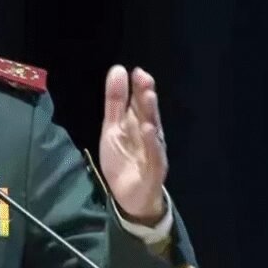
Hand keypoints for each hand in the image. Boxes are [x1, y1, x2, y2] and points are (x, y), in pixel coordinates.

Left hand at [99, 66, 167, 224]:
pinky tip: (149, 130)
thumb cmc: (123, 159)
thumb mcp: (112, 128)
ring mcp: (153, 152)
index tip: (135, 71)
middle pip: (148, 113)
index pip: (139, 103)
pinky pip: (155, 155)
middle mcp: (149, 135)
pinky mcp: (154, 170)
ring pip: (154, 131)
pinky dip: (152, 143)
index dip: (138, 88)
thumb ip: (115, 102)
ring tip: (148, 96)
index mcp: (138, 124)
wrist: (129, 196)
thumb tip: (118, 70)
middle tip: (144, 78)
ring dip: (151, 114)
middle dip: (146, 96)